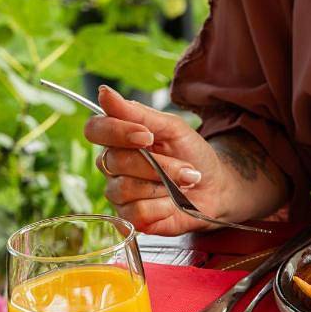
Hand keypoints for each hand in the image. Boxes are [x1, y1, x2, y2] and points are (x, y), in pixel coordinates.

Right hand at [84, 86, 228, 234]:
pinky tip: (173, 203)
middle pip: (114, 161)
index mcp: (118, 138)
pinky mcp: (130, 218)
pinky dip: (163, 207)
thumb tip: (104, 93)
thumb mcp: (172, 128)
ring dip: (164, 185)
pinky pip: (136, 212)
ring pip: (125, 187)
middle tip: (184, 166)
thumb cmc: (193, 154)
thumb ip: (138, 113)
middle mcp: (113, 165)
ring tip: (182, 184)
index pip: (95, 129)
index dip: (117, 132)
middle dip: (157, 164)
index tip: (147, 136)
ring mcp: (118, 193)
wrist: (215, 188)